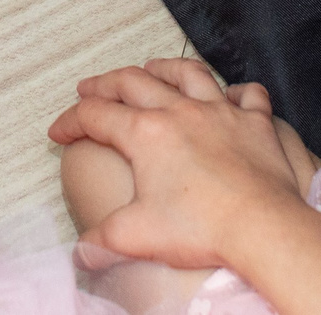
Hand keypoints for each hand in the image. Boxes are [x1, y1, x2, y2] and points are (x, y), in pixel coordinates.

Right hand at [48, 60, 316, 271]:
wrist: (262, 227)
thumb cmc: (202, 229)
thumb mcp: (139, 236)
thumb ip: (103, 240)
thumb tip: (81, 253)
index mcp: (146, 134)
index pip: (95, 116)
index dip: (70, 121)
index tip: (58, 132)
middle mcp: (180, 112)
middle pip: (133, 82)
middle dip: (105, 84)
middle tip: (89, 89)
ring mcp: (220, 112)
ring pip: (188, 74)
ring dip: (165, 68)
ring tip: (152, 68)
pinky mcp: (255, 123)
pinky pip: (249, 95)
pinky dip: (239, 92)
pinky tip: (233, 96)